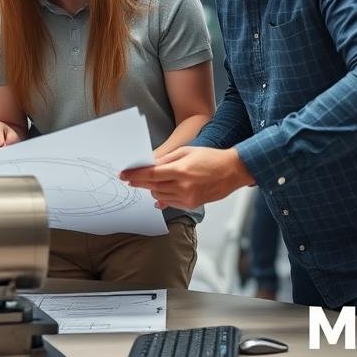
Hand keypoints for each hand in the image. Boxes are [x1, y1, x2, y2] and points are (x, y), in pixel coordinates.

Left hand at [120, 147, 253, 209]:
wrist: (232, 171)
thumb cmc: (210, 158)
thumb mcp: (186, 152)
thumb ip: (165, 160)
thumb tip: (149, 165)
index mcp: (181, 171)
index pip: (151, 175)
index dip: (135, 175)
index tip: (124, 175)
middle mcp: (183, 187)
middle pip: (152, 187)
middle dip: (139, 183)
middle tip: (130, 178)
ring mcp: (187, 198)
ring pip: (159, 196)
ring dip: (151, 189)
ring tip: (149, 182)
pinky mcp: (191, 204)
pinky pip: (170, 202)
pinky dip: (162, 197)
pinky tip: (160, 191)